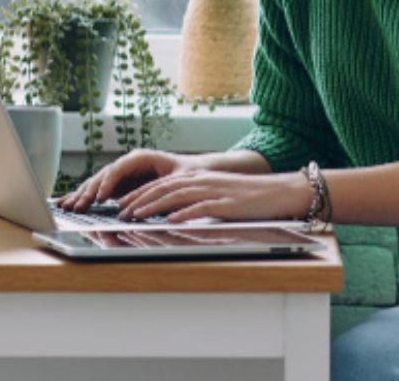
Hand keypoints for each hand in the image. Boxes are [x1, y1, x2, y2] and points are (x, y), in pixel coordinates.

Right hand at [56, 149, 203, 210]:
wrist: (191, 171)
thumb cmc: (187, 173)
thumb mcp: (179, 180)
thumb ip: (163, 188)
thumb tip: (145, 201)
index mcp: (141, 158)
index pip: (119, 168)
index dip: (108, 182)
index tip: (100, 197)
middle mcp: (127, 164)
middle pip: (103, 175)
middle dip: (89, 191)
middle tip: (78, 207)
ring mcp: (121, 175)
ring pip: (96, 183)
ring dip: (81, 195)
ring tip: (66, 206)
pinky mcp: (118, 186)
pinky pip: (97, 191)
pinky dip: (83, 197)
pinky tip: (68, 203)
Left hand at [115, 169, 311, 223]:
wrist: (277, 192)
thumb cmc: (247, 197)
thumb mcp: (216, 194)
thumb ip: (194, 200)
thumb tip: (171, 213)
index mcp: (198, 178)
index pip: (162, 183)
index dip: (140, 193)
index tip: (123, 203)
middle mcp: (202, 181)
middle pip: (163, 188)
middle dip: (139, 200)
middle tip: (121, 212)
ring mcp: (213, 191)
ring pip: (176, 196)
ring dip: (153, 206)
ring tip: (137, 216)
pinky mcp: (225, 204)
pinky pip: (200, 207)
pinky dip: (183, 213)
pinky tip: (170, 220)